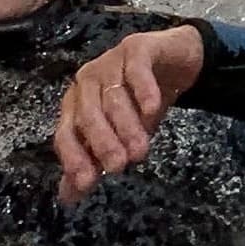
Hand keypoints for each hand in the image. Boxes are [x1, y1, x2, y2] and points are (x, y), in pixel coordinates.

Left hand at [55, 25, 205, 202]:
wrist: (178, 59)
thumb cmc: (142, 100)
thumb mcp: (121, 134)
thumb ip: (95, 160)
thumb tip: (70, 197)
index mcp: (76, 103)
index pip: (66, 133)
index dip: (74, 159)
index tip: (88, 185)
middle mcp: (87, 81)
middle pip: (88, 115)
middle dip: (103, 143)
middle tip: (119, 166)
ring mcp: (111, 61)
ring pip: (114, 97)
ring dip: (127, 126)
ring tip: (141, 150)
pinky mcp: (137, 47)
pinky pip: (137, 70)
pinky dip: (144, 91)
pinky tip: (153, 110)